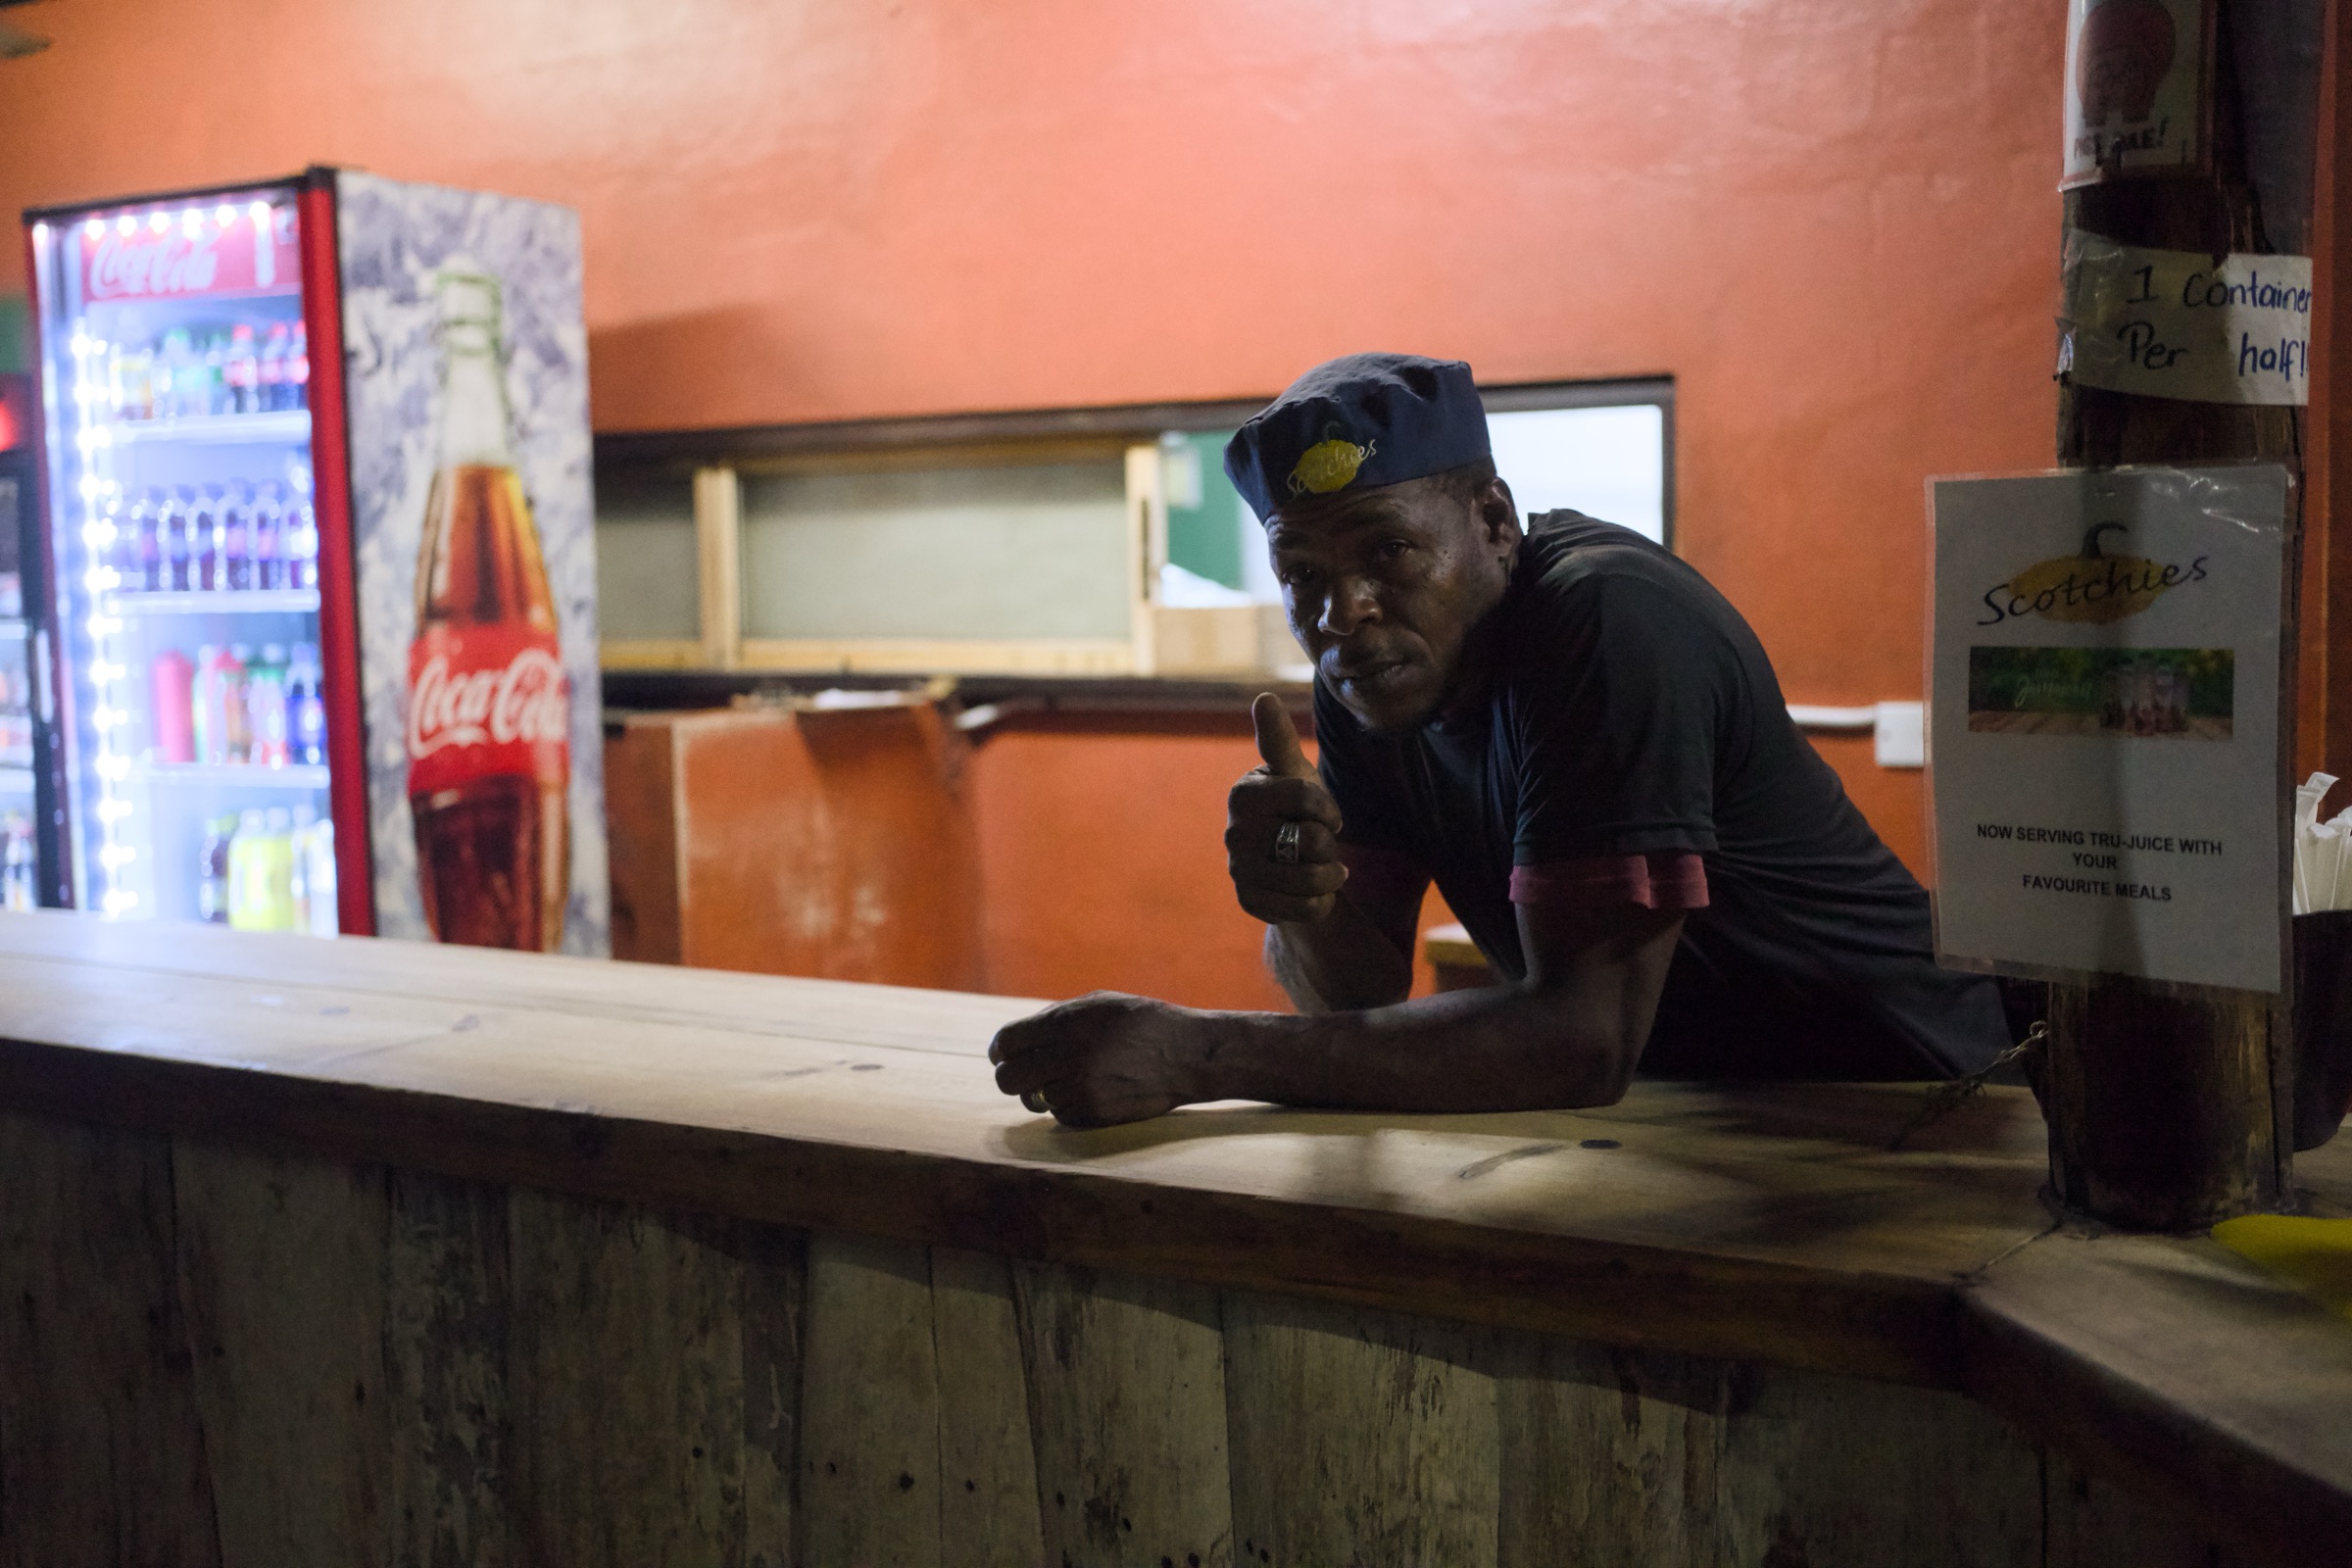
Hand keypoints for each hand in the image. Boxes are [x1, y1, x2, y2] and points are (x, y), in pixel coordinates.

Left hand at [988, 991, 1207, 1127]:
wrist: (1188, 1055)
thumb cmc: (1142, 1022)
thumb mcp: (1098, 1005)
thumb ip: (1054, 1020)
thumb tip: (1012, 1043)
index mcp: (1065, 1023)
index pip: (1006, 1043)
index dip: (1000, 1051)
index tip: (1004, 1056)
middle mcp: (1068, 1057)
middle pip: (1008, 1080)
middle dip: (1011, 1077)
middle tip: (1024, 1075)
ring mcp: (1081, 1089)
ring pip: (1035, 1100)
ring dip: (1044, 1091)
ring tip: (1067, 1079)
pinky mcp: (1095, 1114)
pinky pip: (1060, 1115)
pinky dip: (1068, 1106)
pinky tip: (1091, 1091)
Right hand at [1227, 693, 1346, 924]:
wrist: (1290, 863)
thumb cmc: (1295, 808)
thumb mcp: (1295, 774)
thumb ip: (1279, 740)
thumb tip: (1263, 697)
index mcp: (1243, 793)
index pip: (1306, 798)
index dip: (1329, 808)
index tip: (1330, 814)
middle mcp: (1233, 832)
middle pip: (1311, 840)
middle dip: (1329, 843)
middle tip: (1319, 843)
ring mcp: (1239, 870)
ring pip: (1311, 877)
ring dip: (1331, 874)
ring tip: (1326, 867)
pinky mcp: (1249, 902)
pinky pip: (1305, 908)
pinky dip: (1321, 902)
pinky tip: (1315, 892)